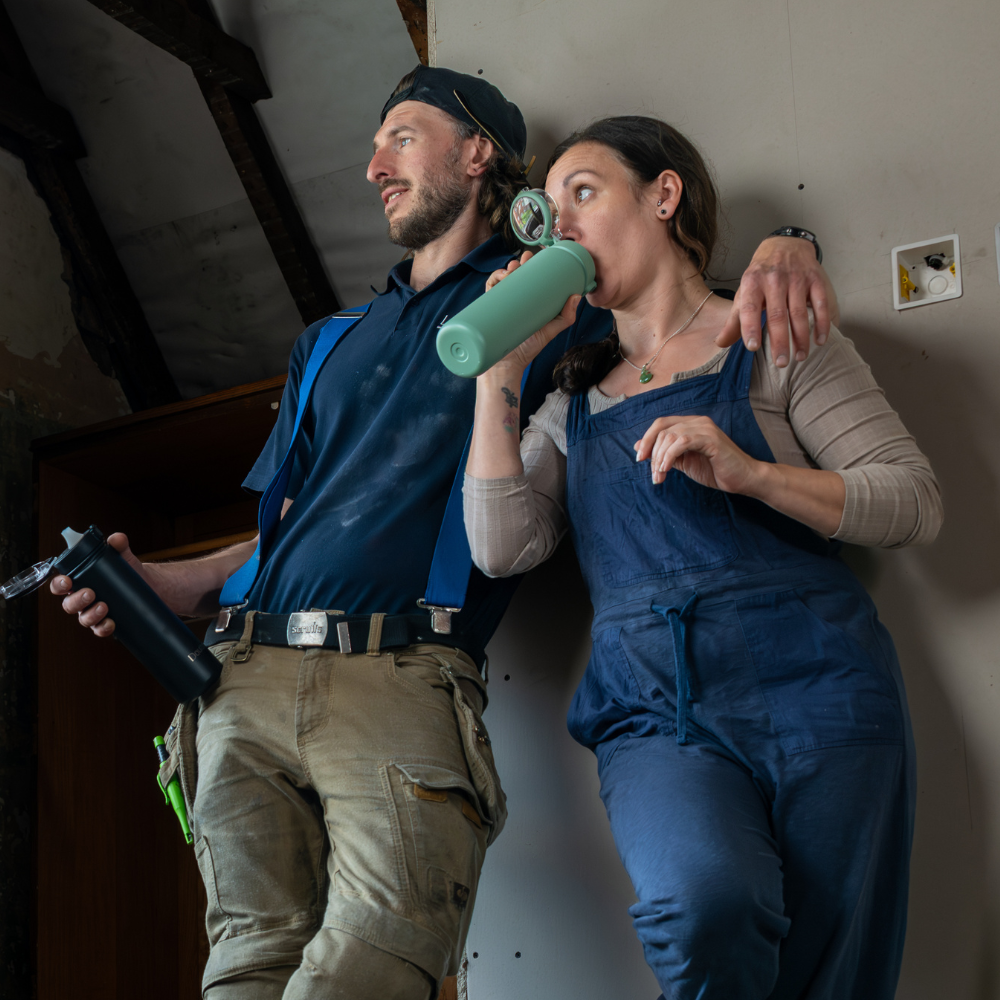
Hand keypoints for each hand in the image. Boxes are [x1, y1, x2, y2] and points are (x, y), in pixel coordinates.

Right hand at [49, 532, 141, 637]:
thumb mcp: (123, 557)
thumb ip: (118, 545)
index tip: (67, 581)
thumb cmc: (128, 571)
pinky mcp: (107, 623)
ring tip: (104, 606)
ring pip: (84, 619)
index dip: (59, 584)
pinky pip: (100, 630)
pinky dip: (104, 628)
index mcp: (80, 581)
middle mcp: (83, 600)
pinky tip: (111, 623)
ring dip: (91, 615)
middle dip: (76, 600)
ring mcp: (94, 613)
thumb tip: (116, 538)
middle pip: (69, 605)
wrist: (149, 587)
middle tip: (90, 593)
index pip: (60, 584)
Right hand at [484, 251, 580, 373]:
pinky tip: (501, 277)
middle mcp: (513, 302)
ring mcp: (500, 305)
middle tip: (525, 259)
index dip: (532, 266)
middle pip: (515, 276)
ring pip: (501, 280)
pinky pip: (489, 290)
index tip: (537, 257)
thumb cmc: (528, 349)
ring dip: (506, 269)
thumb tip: (576, 296)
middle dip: (519, 264)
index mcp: (528, 303)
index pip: (529, 280)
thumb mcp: (550, 331)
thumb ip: (565, 317)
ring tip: (513, 268)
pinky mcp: (488, 310)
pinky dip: (493, 280)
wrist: (506, 365)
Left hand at [634, 415, 763, 491]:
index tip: (640, 459)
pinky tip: (667, 469)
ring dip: (659, 458)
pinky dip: (669, 456)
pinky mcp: (711, 439)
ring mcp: (705, 428)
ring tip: (660, 476)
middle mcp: (698, 421)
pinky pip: (682, 442)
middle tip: (653, 474)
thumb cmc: (716, 471)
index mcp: (691, 424)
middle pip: (662, 429)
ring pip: (670, 435)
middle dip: (651, 452)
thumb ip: (664, 453)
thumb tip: (639, 447)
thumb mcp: (684, 462)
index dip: (647, 440)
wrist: (744, 479)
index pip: (661, 424)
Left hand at [716, 236, 839, 366]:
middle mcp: (774, 280)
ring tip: (800, 356)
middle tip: (781, 363)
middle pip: (777, 315)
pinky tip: (820, 340)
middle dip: (779, 341)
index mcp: (752, 283)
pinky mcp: (815, 279)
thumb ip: (735, 320)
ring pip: (799, 313)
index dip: (750, 328)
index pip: (749, 308)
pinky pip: (820, 304)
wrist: (785, 244)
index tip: (753, 347)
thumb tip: (720, 343)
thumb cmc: (761, 275)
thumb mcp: (744, 292)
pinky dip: (822, 323)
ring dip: (801, 337)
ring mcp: (796, 279)